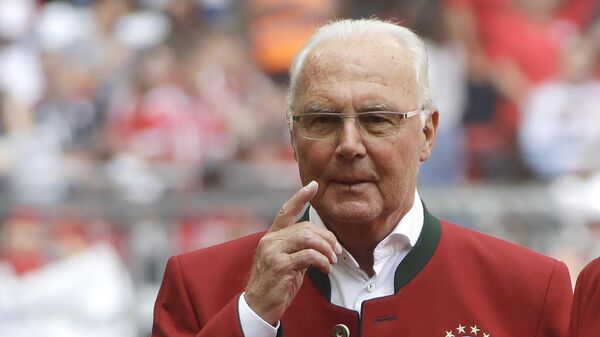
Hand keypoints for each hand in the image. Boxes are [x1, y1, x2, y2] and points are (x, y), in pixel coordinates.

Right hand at [244, 181, 341, 324]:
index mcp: (271, 237)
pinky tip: (326, 269)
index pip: (285, 211)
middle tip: (337, 251)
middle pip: (304, 227)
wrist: (259, 307)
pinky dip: (322, 261)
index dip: (300, 197)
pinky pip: (308, 256)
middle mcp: (270, 241)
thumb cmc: (275, 285)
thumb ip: (298, 248)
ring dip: (325, 249)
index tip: (313, 185)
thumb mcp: (287, 261)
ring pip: (307, 238)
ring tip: (332, 261)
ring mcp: (273, 252)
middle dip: (326, 237)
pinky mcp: (279, 265)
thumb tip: (321, 242)